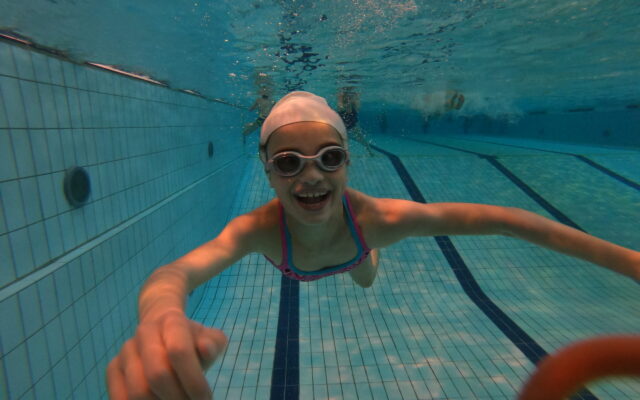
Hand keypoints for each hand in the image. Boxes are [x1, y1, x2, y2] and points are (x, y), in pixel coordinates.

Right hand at [106, 310, 227, 399]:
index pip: (179, 351)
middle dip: (178, 397)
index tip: (205, 398)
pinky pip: (120, 397)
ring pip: (138, 390)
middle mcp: (145, 333)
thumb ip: (213, 344)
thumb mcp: (210, 338)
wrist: (162, 329)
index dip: (194, 380)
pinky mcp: (113, 367)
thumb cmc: (191, 339)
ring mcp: (126, 350)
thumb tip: (206, 349)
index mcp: (171, 321)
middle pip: (157, 374)